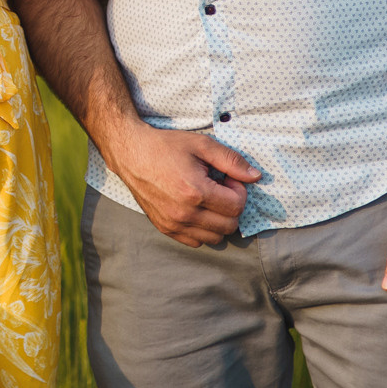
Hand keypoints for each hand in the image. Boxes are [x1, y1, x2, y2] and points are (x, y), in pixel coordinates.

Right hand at [104, 122, 260, 246]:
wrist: (131, 153)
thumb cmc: (166, 146)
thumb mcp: (201, 145)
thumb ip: (231, 161)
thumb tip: (256, 176)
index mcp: (195, 191)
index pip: (237, 207)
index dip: (239, 191)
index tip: (227, 179)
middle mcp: (184, 213)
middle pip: (229, 226)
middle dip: (231, 207)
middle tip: (219, 188)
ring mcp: (173, 223)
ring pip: (215, 238)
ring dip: (218, 220)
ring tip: (207, 199)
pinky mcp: (165, 228)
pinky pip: (196, 242)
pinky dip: (202, 230)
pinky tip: (196, 209)